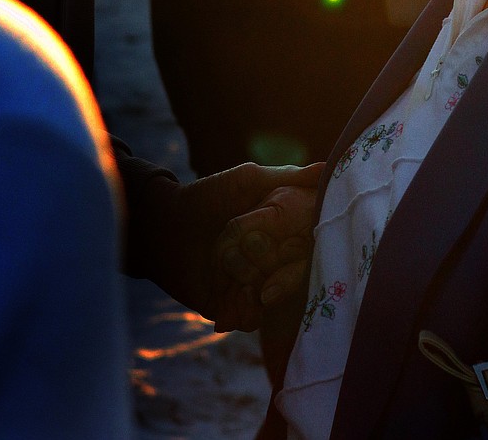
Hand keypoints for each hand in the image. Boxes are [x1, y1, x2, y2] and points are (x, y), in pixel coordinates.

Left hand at [215, 180, 321, 328]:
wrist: (162, 225)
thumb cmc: (207, 195)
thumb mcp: (249, 179)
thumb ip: (288, 177)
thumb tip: (325, 168)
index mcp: (282, 230)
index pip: (308, 246)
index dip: (305, 249)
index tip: (293, 248)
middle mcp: (272, 258)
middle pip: (295, 275)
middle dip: (278, 273)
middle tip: (258, 269)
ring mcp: (253, 283)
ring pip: (274, 299)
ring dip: (258, 294)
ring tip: (237, 284)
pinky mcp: (232, 305)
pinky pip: (251, 318)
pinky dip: (244, 313)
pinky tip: (229, 305)